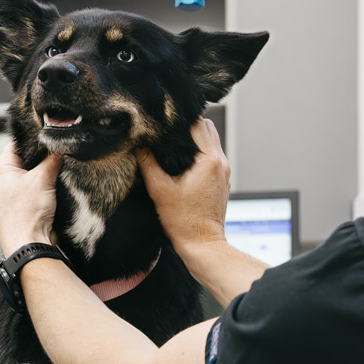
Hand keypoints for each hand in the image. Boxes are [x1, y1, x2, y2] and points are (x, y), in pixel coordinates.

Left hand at [0, 143, 60, 256]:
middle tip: (60, 150)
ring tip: (61, 167)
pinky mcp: (26, 204)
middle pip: (28, 158)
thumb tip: (60, 146)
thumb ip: (52, 158)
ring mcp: (15, 193)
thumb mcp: (42, 178)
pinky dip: (49, 185)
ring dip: (48, 172)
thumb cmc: (26, 215)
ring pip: (35, 173)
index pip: (18, 143)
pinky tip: (59, 183)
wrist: (29, 245)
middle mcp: (5, 180)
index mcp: (1, 170)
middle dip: (44, 155)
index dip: (35, 137)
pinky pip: (39, 187)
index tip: (52, 134)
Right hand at [137, 118, 231, 254]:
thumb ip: (148, 164)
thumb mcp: (159, 190)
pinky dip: (201, 154)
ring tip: (175, 147)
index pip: (199, 123)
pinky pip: (213, 157)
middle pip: (208, 128)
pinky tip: (184, 164)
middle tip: (169, 133)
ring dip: (196, 140)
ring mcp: (224, 172)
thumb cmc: (183, 221)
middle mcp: (221, 162)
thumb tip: (138, 146)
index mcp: (209, 160)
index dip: (181, 119)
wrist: (202, 244)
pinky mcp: (222, 181)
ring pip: (212, 142)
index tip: (165, 122)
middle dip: (189, 126)